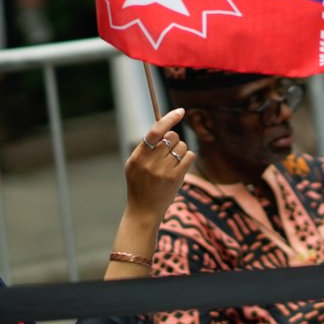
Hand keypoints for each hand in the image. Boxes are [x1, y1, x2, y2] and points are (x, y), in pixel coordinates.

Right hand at [125, 108, 194, 223]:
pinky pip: (189, 156)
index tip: (180, 111)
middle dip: (173, 140)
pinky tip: (180, 168)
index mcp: (138, 157)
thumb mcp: (134, 166)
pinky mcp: (175, 178)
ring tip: (172, 164)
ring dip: (180, 151)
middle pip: (172, 136)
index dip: (169, 118)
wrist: (143, 212)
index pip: (155, 131)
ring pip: (182, 146)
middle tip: (168, 153)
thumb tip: (163, 126)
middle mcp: (149, 162)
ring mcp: (163, 170)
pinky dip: (187, 159)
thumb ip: (145, 148)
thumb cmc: (140, 186)